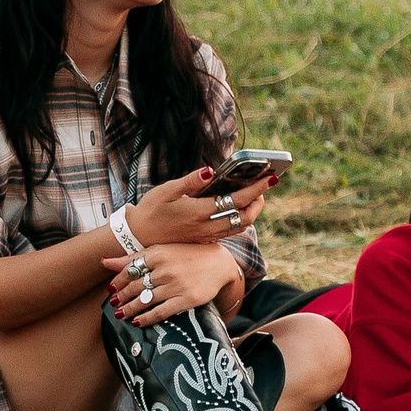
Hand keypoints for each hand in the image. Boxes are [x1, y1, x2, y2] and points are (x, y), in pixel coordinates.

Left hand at [100, 241, 244, 325]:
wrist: (219, 263)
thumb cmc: (187, 255)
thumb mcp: (162, 250)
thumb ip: (134, 258)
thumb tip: (104, 262)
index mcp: (158, 254)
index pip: (130, 270)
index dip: (118, 282)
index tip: (111, 289)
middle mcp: (166, 269)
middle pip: (136, 287)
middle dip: (122, 297)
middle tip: (113, 304)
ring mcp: (176, 285)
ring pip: (145, 300)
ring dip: (130, 309)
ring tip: (120, 314)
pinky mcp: (186, 300)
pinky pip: (160, 312)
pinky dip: (146, 319)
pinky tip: (137, 322)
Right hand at [123, 165, 271, 247]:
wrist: (138, 237)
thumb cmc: (151, 209)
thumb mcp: (167, 190)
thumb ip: (191, 181)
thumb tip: (210, 170)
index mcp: (199, 212)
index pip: (236, 201)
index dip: (256, 189)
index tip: (271, 177)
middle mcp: (207, 227)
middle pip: (245, 218)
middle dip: (259, 201)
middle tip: (263, 185)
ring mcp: (207, 236)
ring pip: (239, 226)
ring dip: (251, 211)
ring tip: (254, 194)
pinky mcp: (204, 240)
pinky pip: (229, 231)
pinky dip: (239, 219)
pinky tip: (237, 206)